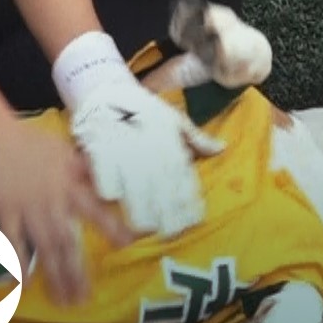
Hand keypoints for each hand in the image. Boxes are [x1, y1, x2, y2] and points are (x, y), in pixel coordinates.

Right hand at [0, 119, 131, 305]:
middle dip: (77, 272)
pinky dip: (18, 263)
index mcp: (68, 185)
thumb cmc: (30, 142)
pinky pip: (13, 242)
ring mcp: (27, 209)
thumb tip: (107, 182)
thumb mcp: (64, 150)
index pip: (95, 210)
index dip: (112, 227)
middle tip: (85, 299)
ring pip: (45, 248)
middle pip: (68, 242)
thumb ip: (85, 169)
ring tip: (63, 300)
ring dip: (54, 276)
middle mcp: (51, 201)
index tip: (128, 246)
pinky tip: (24, 286)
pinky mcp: (5, 212)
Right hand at [55, 32, 223, 238]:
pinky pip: (104, 167)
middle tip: (171, 233)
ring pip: (135, 180)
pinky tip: (112, 201)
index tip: (193, 221)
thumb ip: (196, 138)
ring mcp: (125, 147)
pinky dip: (107, 183)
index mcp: (169, 140)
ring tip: (146, 228)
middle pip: (161, 183)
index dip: (188, 199)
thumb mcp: (173, 119)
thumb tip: (222, 149)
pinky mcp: (100, 147)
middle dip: (167, 210)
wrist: (106, 89)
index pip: (182, 174)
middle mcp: (150, 146)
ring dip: (141, 205)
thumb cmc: (142, 109)